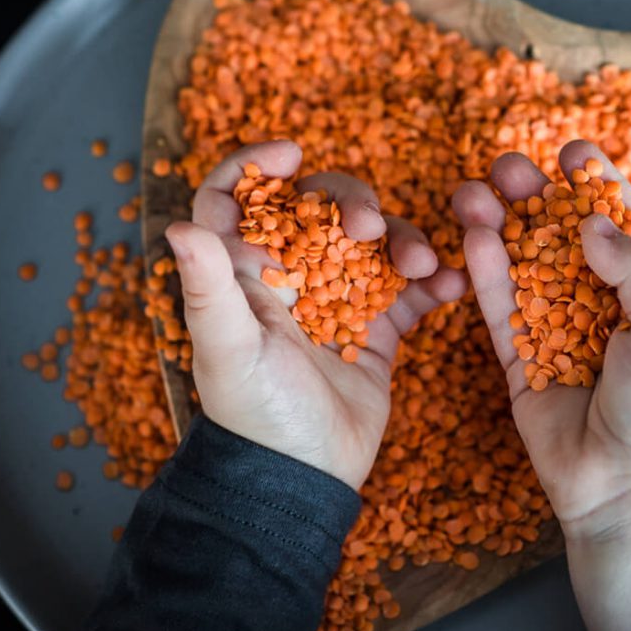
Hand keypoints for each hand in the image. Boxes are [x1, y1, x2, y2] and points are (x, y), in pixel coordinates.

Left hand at [166, 141, 466, 489]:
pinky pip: (410, 292)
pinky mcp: (377, 331)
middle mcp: (292, 279)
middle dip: (351, 203)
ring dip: (403, 241)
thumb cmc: (257, 415)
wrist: (305, 478)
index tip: (292, 152)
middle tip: (371, 228)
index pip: (236, 202)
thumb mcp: (230, 351)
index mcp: (247, 275)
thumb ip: (210, 289)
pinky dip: (434, 283)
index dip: (256, 167)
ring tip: (422, 266)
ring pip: (374, 243)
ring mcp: (338, 302)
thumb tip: (179, 226)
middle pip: (321, 209)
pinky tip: (451, 287)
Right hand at [452, 139, 630, 630]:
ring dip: (502, 225)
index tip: (575, 150)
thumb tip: (591, 224)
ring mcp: (563, 331)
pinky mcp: (523, 360)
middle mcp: (610, 307)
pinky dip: (486, 271)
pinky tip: (472, 234)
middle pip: (569, 237)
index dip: (602, 187)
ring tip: (475, 189)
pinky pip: (501, 308)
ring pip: (527, 266)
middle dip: (539, 197)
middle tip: (510, 166)